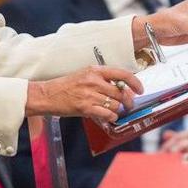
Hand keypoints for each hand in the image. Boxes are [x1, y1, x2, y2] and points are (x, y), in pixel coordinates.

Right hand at [25, 66, 142, 121]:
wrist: (48, 95)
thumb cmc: (66, 86)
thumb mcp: (85, 75)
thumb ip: (102, 80)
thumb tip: (121, 88)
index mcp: (95, 70)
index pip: (122, 74)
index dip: (135, 82)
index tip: (140, 89)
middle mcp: (94, 81)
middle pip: (121, 92)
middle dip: (128, 101)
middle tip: (129, 105)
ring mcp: (90, 94)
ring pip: (116, 105)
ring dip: (118, 110)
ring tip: (115, 111)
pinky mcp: (85, 107)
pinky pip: (107, 114)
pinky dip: (111, 117)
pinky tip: (108, 117)